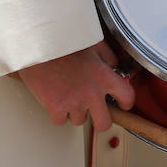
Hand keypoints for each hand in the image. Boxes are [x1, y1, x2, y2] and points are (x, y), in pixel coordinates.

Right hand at [16, 41, 134, 130]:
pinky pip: (60, 121)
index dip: (126, 103)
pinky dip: (58, 113)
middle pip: (104, 123)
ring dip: (76, 112)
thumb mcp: (94, 44)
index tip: (122, 105)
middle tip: (97, 114)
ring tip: (69, 95)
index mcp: (104, 77)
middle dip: (101, 120)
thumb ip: (108, 58)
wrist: (39, 45)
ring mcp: (74, 102)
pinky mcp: (55, 107)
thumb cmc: (65, 42)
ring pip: (79, 121)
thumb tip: (115, 67)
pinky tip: (56, 99)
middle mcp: (92, 93)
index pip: (127, 97)